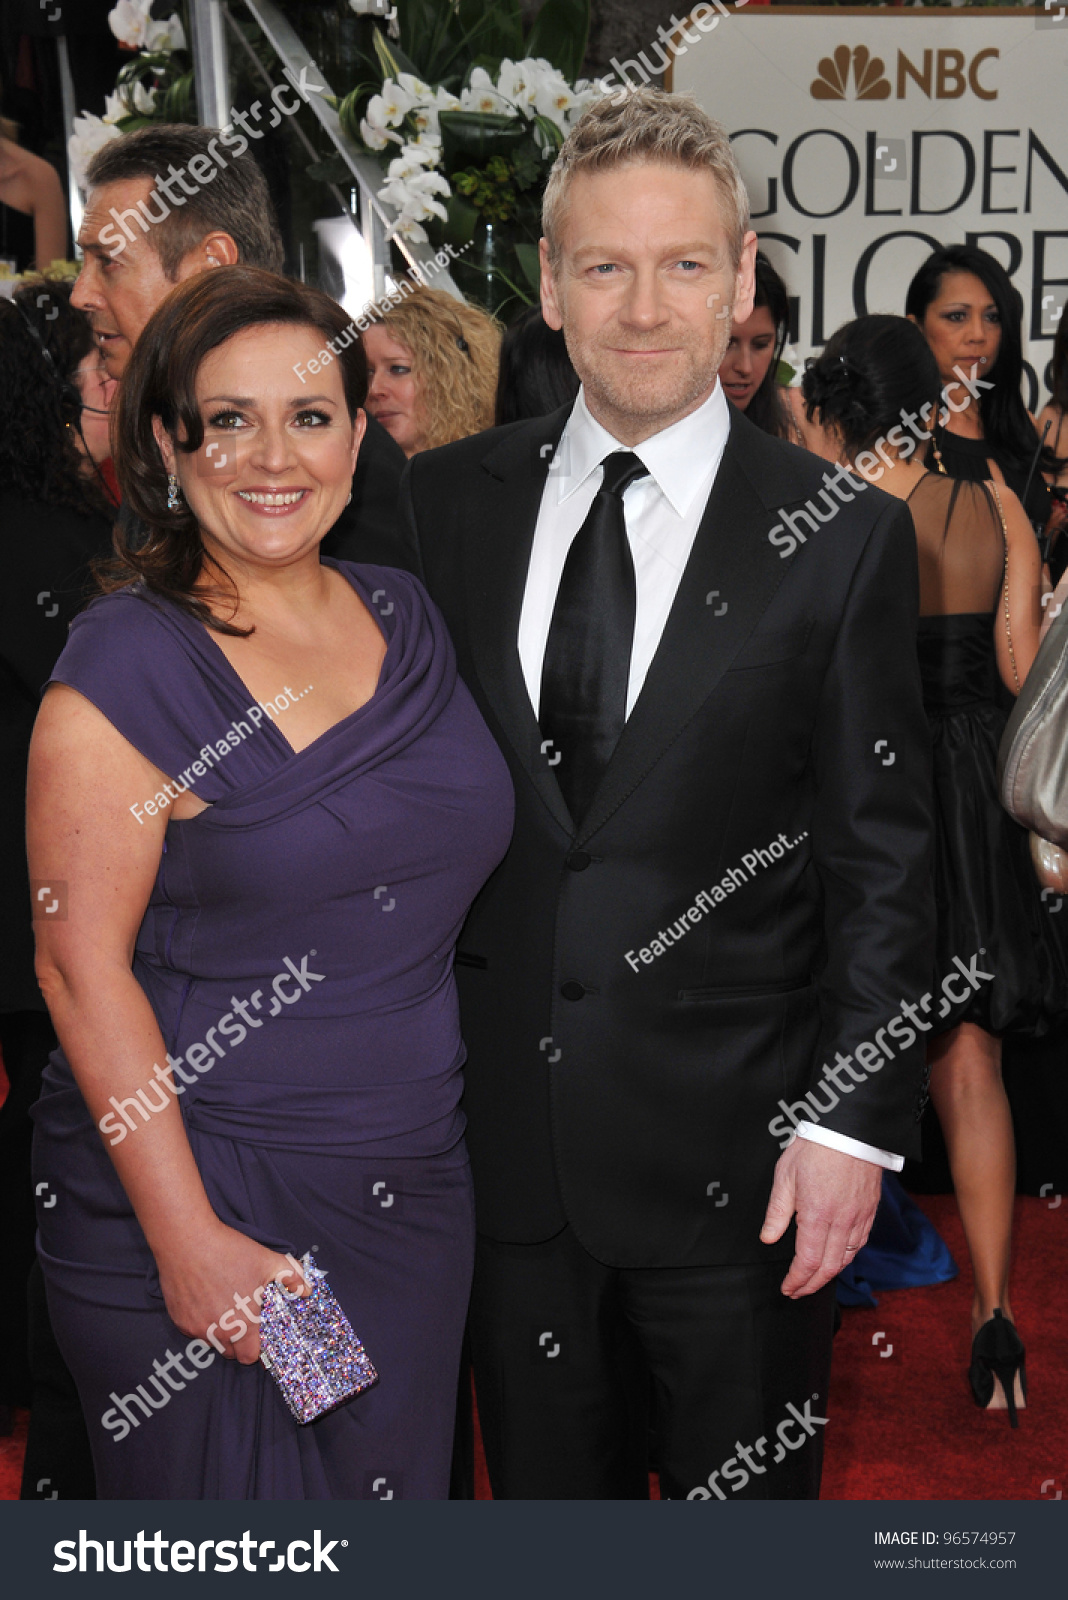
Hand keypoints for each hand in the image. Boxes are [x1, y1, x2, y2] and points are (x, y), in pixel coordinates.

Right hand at [156, 1221, 308, 1364]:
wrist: (186, 1240)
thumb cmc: (229, 1251)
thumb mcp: (267, 1260)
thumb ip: (291, 1277)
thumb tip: (307, 1290)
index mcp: (242, 1324)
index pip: (251, 1357)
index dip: (258, 1349)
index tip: (260, 1335)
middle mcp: (218, 1333)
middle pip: (231, 1353)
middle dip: (240, 1343)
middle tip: (245, 1319)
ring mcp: (196, 1328)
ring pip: (213, 1343)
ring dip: (221, 1334)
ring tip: (226, 1308)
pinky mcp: (180, 1321)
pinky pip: (195, 1331)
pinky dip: (203, 1323)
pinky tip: (207, 1300)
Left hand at [759, 1138, 881, 1297]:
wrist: (849, 1129)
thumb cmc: (816, 1147)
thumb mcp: (785, 1176)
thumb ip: (777, 1212)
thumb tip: (768, 1237)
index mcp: (818, 1215)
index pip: (807, 1262)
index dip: (797, 1280)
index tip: (788, 1288)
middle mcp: (842, 1221)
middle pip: (829, 1267)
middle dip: (812, 1285)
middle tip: (798, 1290)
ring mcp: (859, 1217)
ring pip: (847, 1258)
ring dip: (829, 1274)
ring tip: (814, 1278)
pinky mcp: (870, 1211)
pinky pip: (860, 1243)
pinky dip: (847, 1257)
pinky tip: (838, 1257)